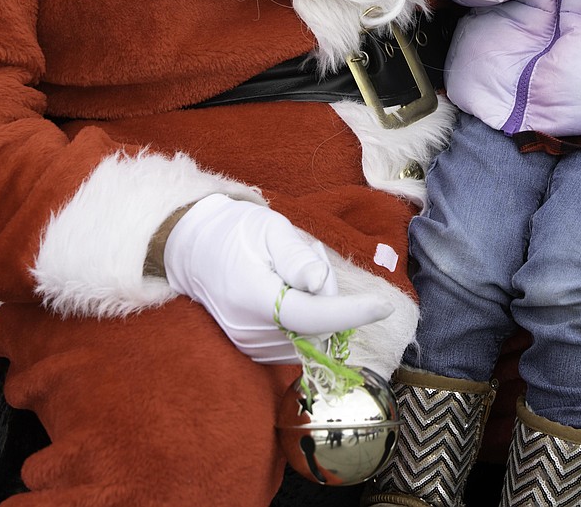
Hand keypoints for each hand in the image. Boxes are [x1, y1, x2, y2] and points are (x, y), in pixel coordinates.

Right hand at [162, 194, 391, 363]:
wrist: (196, 251)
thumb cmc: (236, 232)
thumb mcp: (269, 228)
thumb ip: (296, 257)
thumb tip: (320, 284)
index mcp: (253, 297)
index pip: (310, 317)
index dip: (350, 312)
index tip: (384, 306)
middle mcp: (252, 331)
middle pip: (319, 325)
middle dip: (329, 293)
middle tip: (309, 256)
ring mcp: (253, 346)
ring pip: (314, 334)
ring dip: (318, 304)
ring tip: (291, 270)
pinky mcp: (257, 351)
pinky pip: (301, 338)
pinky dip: (306, 315)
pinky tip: (287, 289)